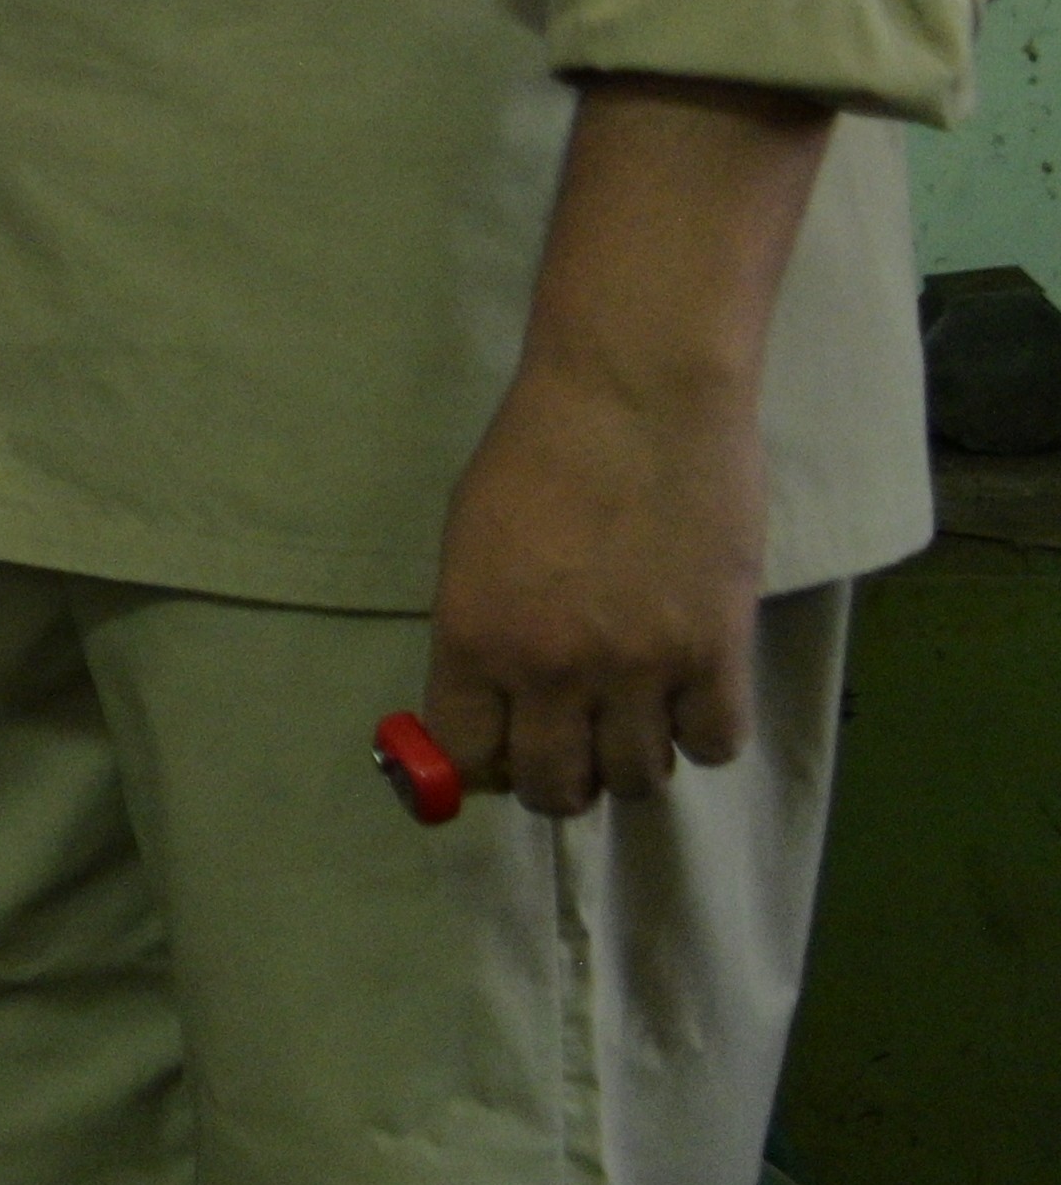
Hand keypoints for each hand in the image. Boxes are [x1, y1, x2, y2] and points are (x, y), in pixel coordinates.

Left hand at [421, 345, 767, 816]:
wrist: (636, 395)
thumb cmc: (538, 452)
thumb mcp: (471, 544)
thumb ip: (478, 631)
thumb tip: (488, 706)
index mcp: (474, 637)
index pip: (467, 757)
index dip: (482, 767)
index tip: (499, 755)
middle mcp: (551, 669)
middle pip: (554, 789)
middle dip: (557, 782)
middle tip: (572, 750)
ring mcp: (639, 668)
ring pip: (638, 779)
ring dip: (632, 760)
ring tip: (634, 718)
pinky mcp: (717, 653)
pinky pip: (713, 745)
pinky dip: (702, 733)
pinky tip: (691, 696)